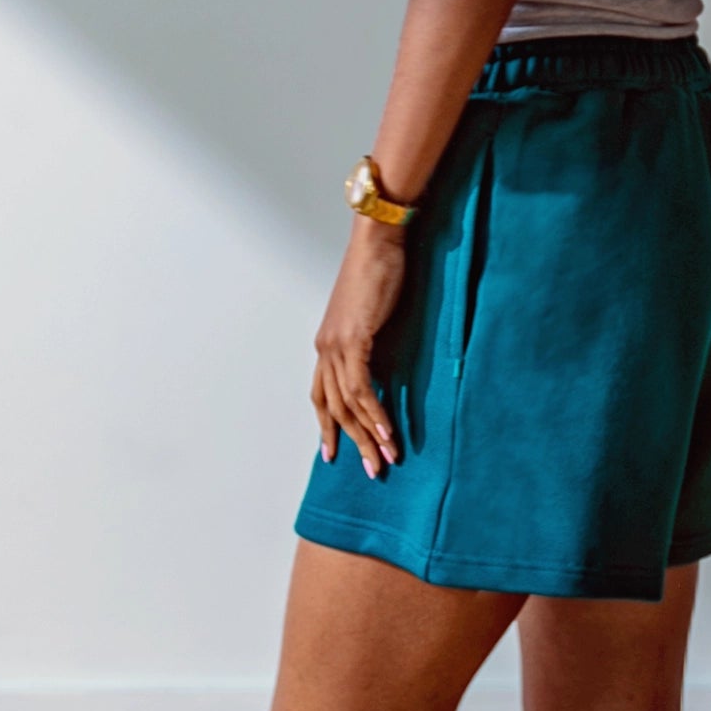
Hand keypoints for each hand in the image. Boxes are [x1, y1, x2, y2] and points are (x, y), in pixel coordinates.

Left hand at [311, 218, 408, 474]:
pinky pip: (361, 389)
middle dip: (351, 441)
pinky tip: (388, 433)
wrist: (379, 241)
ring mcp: (337, 345)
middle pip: (332, 407)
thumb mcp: (373, 316)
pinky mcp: (354, 340)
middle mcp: (326, 348)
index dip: (327, 426)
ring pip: (347, 404)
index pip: (322, 395)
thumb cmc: (380, 271)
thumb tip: (384, 365)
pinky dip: (375, 413)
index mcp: (327, 343)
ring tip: (385, 459)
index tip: (333, 453)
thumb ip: (373, 342)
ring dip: (368, 435)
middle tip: (369, 470)